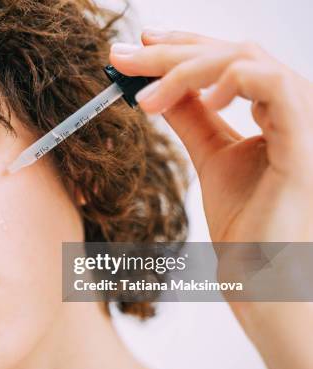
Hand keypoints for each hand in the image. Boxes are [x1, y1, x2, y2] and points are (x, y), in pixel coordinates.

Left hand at [109, 29, 312, 241]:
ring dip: (187, 68)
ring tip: (147, 99)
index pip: (228, 59)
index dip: (184, 44)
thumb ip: (191, 119)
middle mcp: (292, 106)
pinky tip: (201, 100)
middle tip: (123, 56)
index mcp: (274, 109)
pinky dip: (231, 81)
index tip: (139, 46)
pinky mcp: (304, 141)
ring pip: (247, 59)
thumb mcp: (211, 157)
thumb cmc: (247, 223)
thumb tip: (158, 88)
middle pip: (232, 51)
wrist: (264, 274)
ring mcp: (303, 120)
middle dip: (171, 51)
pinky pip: (274, 86)